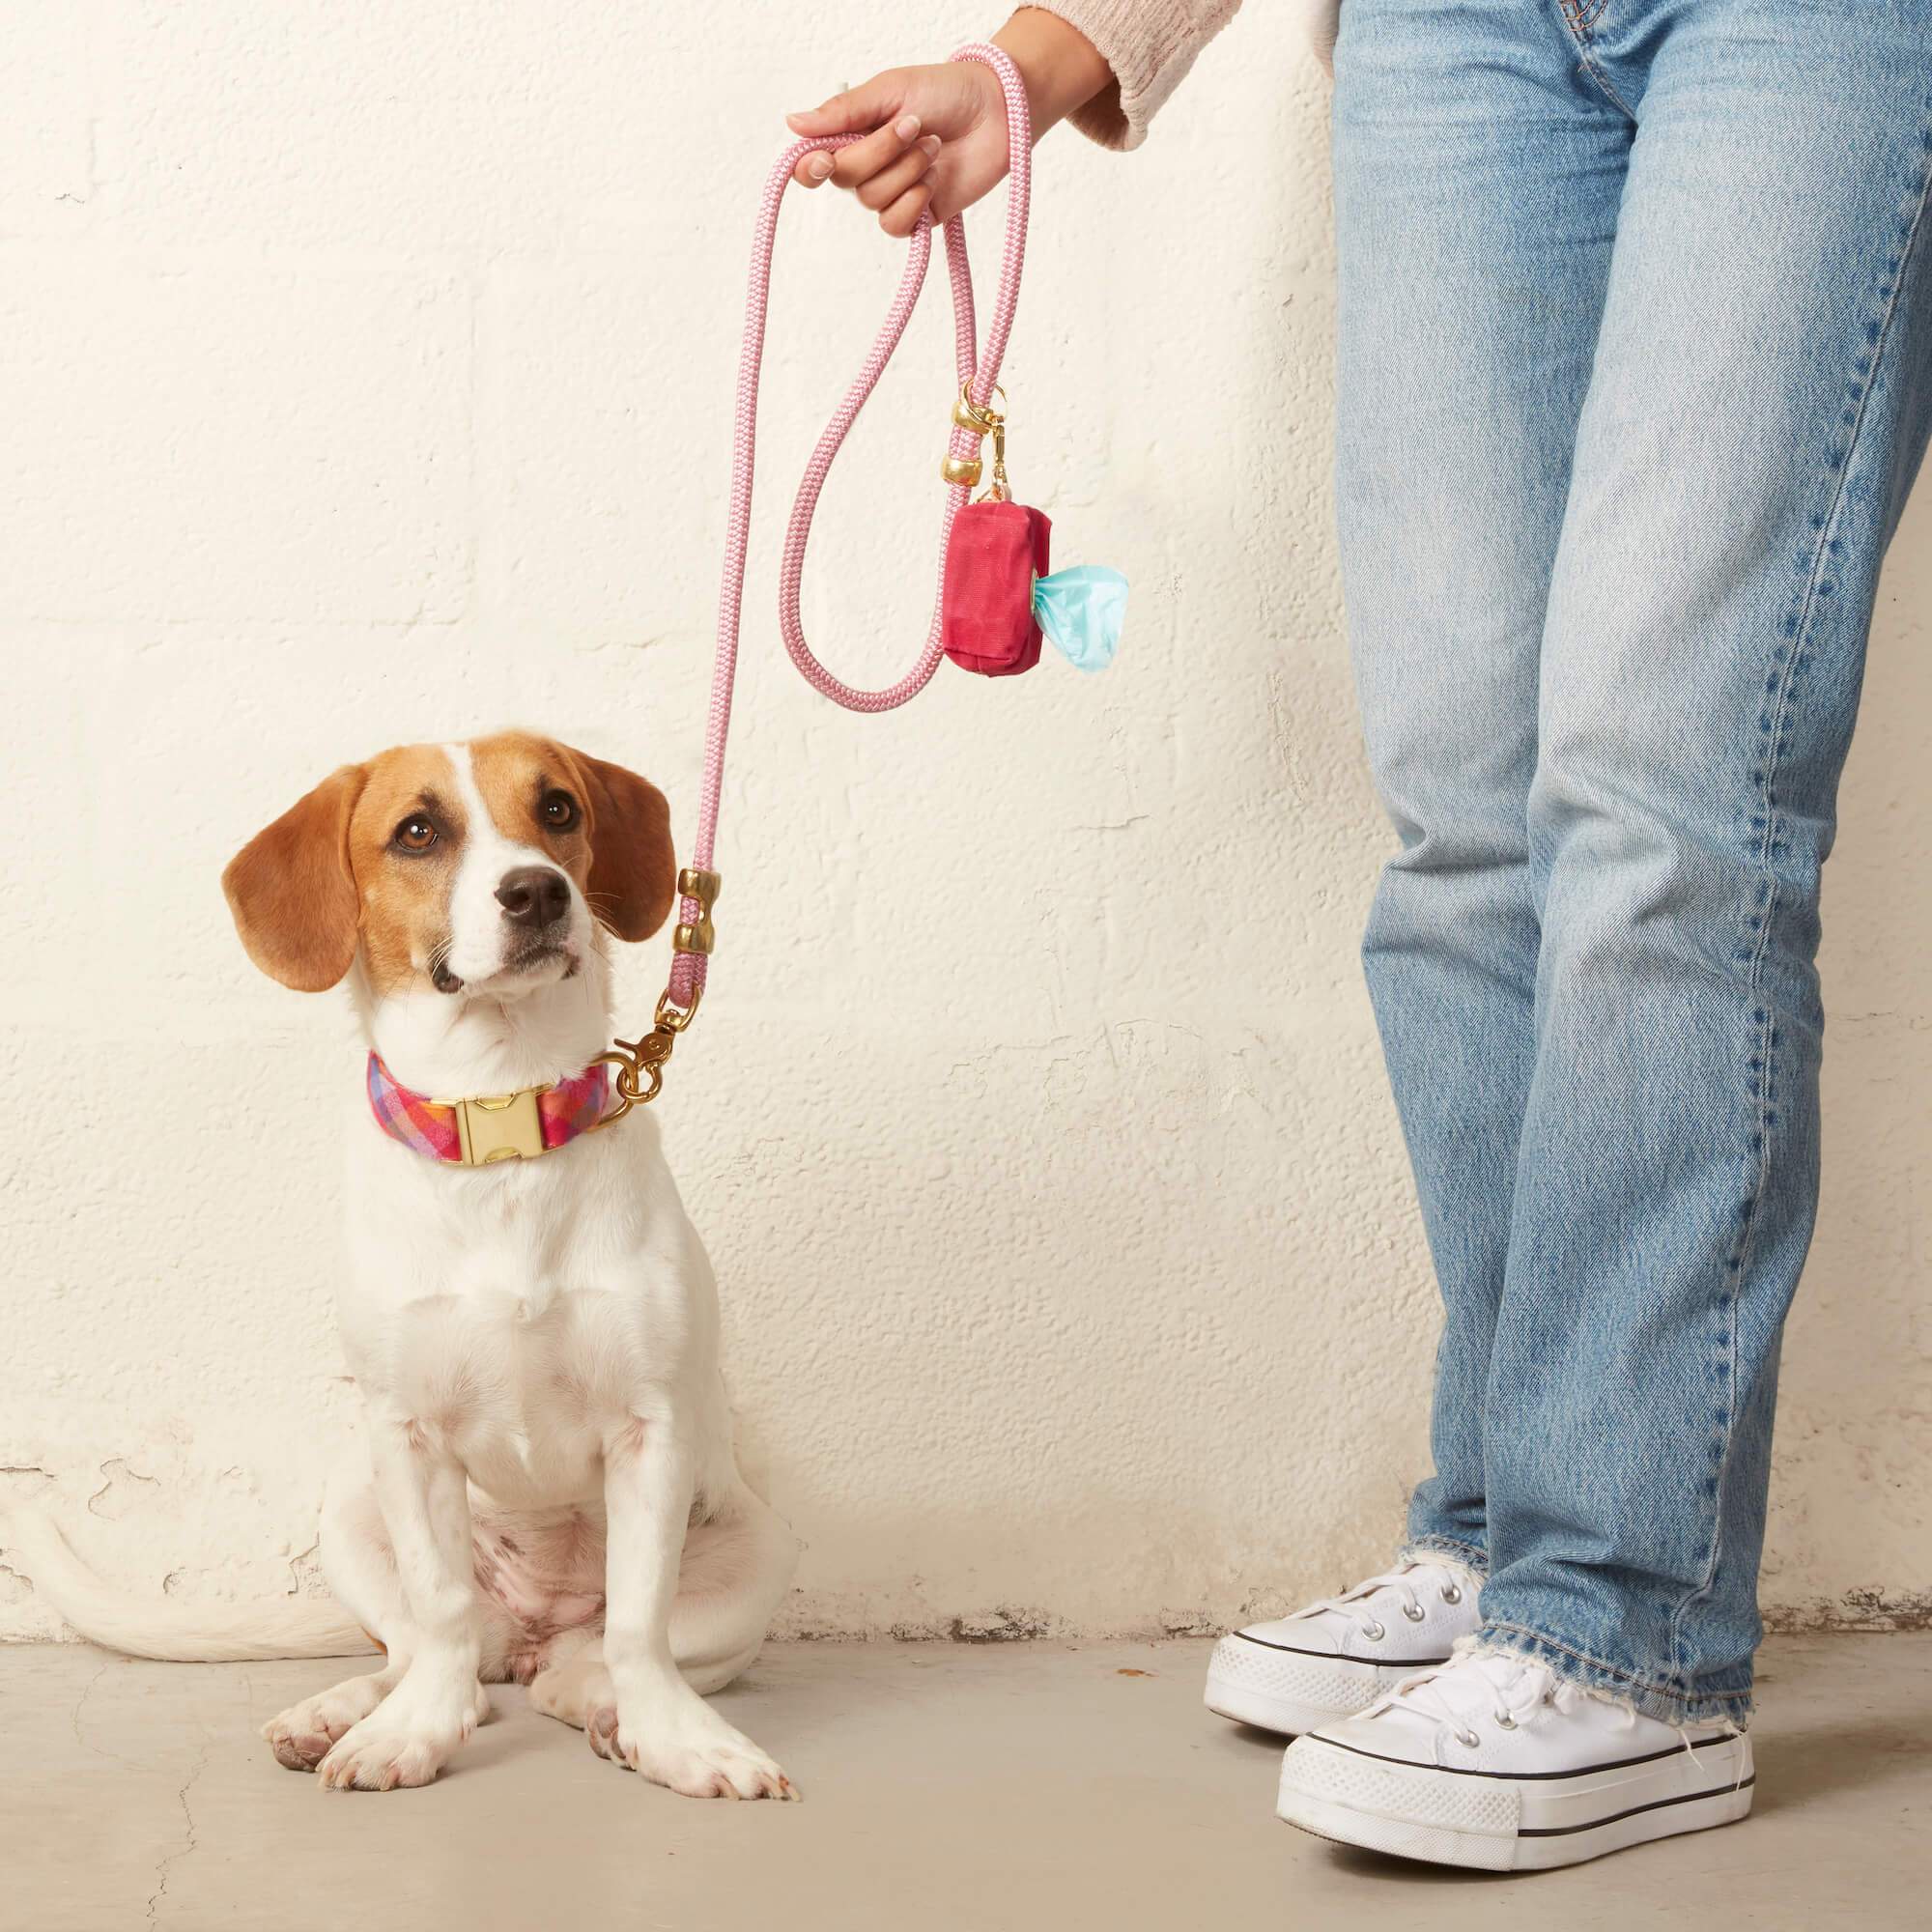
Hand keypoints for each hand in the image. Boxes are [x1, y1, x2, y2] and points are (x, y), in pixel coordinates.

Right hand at [786, 9, 1113, 237]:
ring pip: (873, 200)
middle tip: (914, 126)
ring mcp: (893, 193)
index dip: (809, 170)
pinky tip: (933, 183)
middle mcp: (867, 167)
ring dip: (906, 171)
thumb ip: (843, 112)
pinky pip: (895, 225)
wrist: (997, 112)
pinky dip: (913, 203)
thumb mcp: (889, 90)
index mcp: (852, 135)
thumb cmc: (946, 92)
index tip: (824, 162)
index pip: (811, 166)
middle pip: (847, 180)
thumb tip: (792, 123)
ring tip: (933, 146)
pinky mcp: (918, 215)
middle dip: (881, 152)